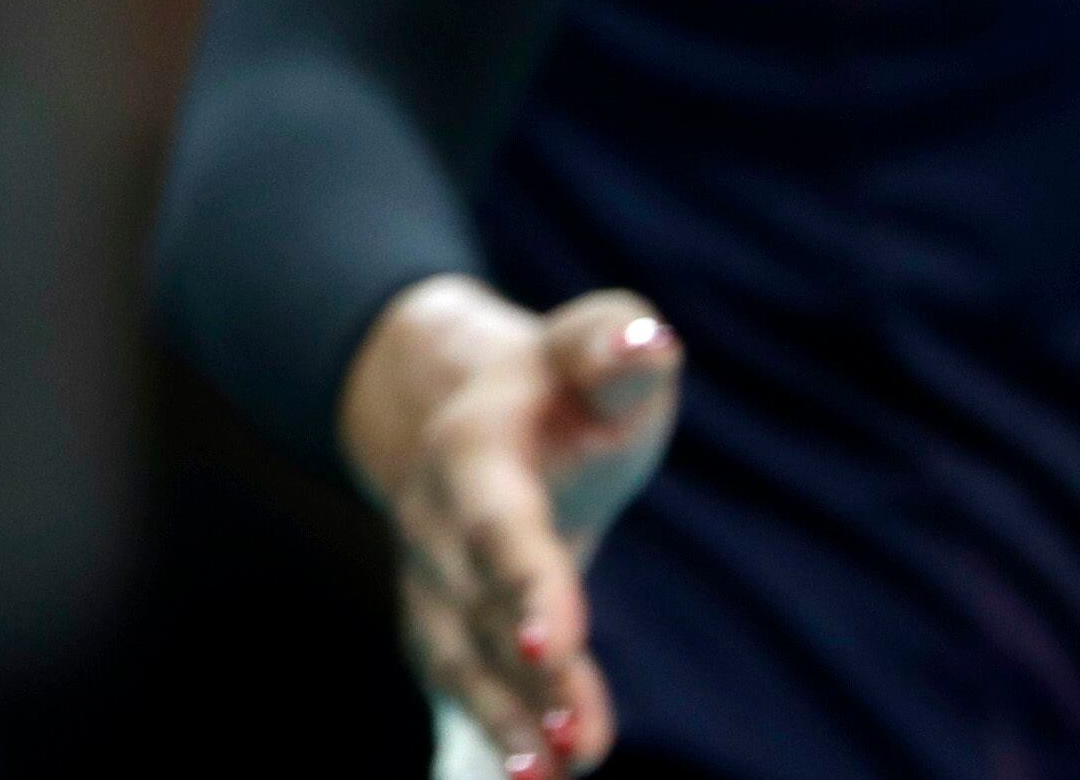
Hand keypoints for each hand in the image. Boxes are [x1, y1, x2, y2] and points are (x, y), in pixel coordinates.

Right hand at [341, 276, 684, 775]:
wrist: (472, 404)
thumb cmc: (561, 384)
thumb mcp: (592, 345)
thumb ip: (617, 345)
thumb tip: (648, 343)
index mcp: (472, 451)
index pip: (498, 524)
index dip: (523, 583)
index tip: (554, 643)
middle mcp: (435, 522)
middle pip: (478, 606)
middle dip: (525, 677)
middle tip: (579, 744)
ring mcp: (431, 578)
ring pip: (460, 657)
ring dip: (504, 720)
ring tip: (554, 777)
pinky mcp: (444, 622)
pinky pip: (462, 683)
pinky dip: (496, 731)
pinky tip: (540, 777)